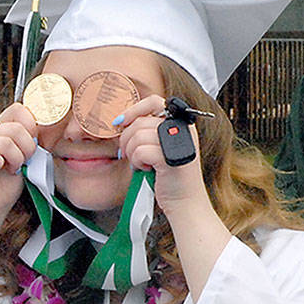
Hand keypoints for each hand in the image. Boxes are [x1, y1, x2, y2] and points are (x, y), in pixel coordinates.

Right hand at [0, 102, 35, 227]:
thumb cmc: (6, 187)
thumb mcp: (25, 159)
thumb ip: (31, 140)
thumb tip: (47, 125)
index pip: (17, 110)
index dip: (32, 125)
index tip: (34, 145)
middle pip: (15, 126)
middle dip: (27, 147)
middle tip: (23, 162)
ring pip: (5, 141)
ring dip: (16, 159)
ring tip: (12, 170)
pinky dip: (0, 165)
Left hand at [116, 95, 211, 221]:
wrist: (184, 202)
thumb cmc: (168, 176)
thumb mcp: (159, 147)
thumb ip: (147, 131)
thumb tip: (121, 122)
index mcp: (180, 122)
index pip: (153, 101)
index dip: (133, 110)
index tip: (119, 123)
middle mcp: (182, 128)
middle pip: (139, 122)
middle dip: (126, 140)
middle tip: (130, 155)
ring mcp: (179, 141)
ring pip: (137, 136)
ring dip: (132, 153)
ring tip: (141, 163)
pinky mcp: (171, 157)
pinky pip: (140, 151)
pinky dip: (138, 162)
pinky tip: (148, 169)